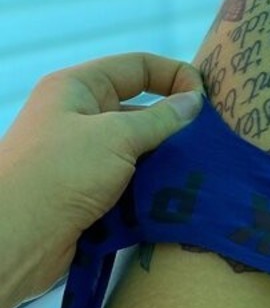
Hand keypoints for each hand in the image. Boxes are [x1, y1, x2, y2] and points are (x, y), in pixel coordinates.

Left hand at [0, 53, 203, 307]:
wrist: (13, 241)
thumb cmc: (59, 175)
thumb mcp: (116, 137)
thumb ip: (161, 118)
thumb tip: (194, 102)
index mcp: (77, 88)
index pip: (137, 67)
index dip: (175, 76)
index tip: (208, 101)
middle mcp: (78, 116)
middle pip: (140, 108)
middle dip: (175, 124)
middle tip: (212, 142)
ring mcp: (82, 156)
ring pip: (138, 148)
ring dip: (166, 159)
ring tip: (202, 170)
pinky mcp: (87, 192)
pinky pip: (129, 180)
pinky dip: (152, 186)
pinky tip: (179, 195)